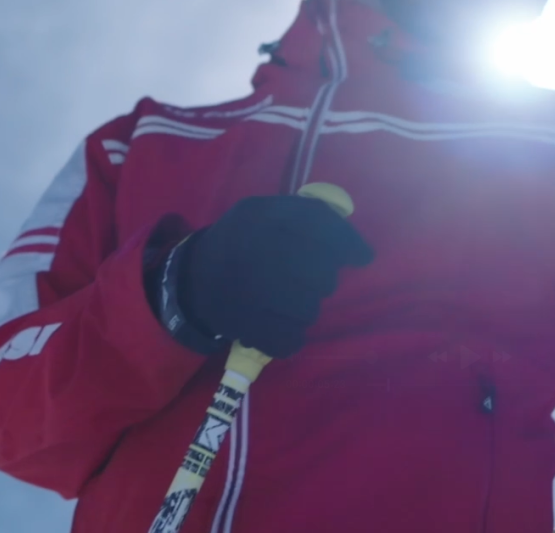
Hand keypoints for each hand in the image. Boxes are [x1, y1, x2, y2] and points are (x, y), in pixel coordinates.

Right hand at [155, 195, 372, 357]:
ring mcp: (243, 288)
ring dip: (305, 309)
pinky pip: (287, 339)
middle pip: (319, 272)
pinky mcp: (239, 324)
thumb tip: (360, 249)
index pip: (318, 223)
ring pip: (307, 308)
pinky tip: (281, 326)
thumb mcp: (266, 215)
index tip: (363, 257)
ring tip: (287, 302)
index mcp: (260, 214)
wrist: (191, 278)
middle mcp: (251, 248)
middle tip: (307, 281)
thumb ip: (308, 219)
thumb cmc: (243, 245)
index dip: (347, 241)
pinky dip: (290, 337)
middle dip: (322, 280)